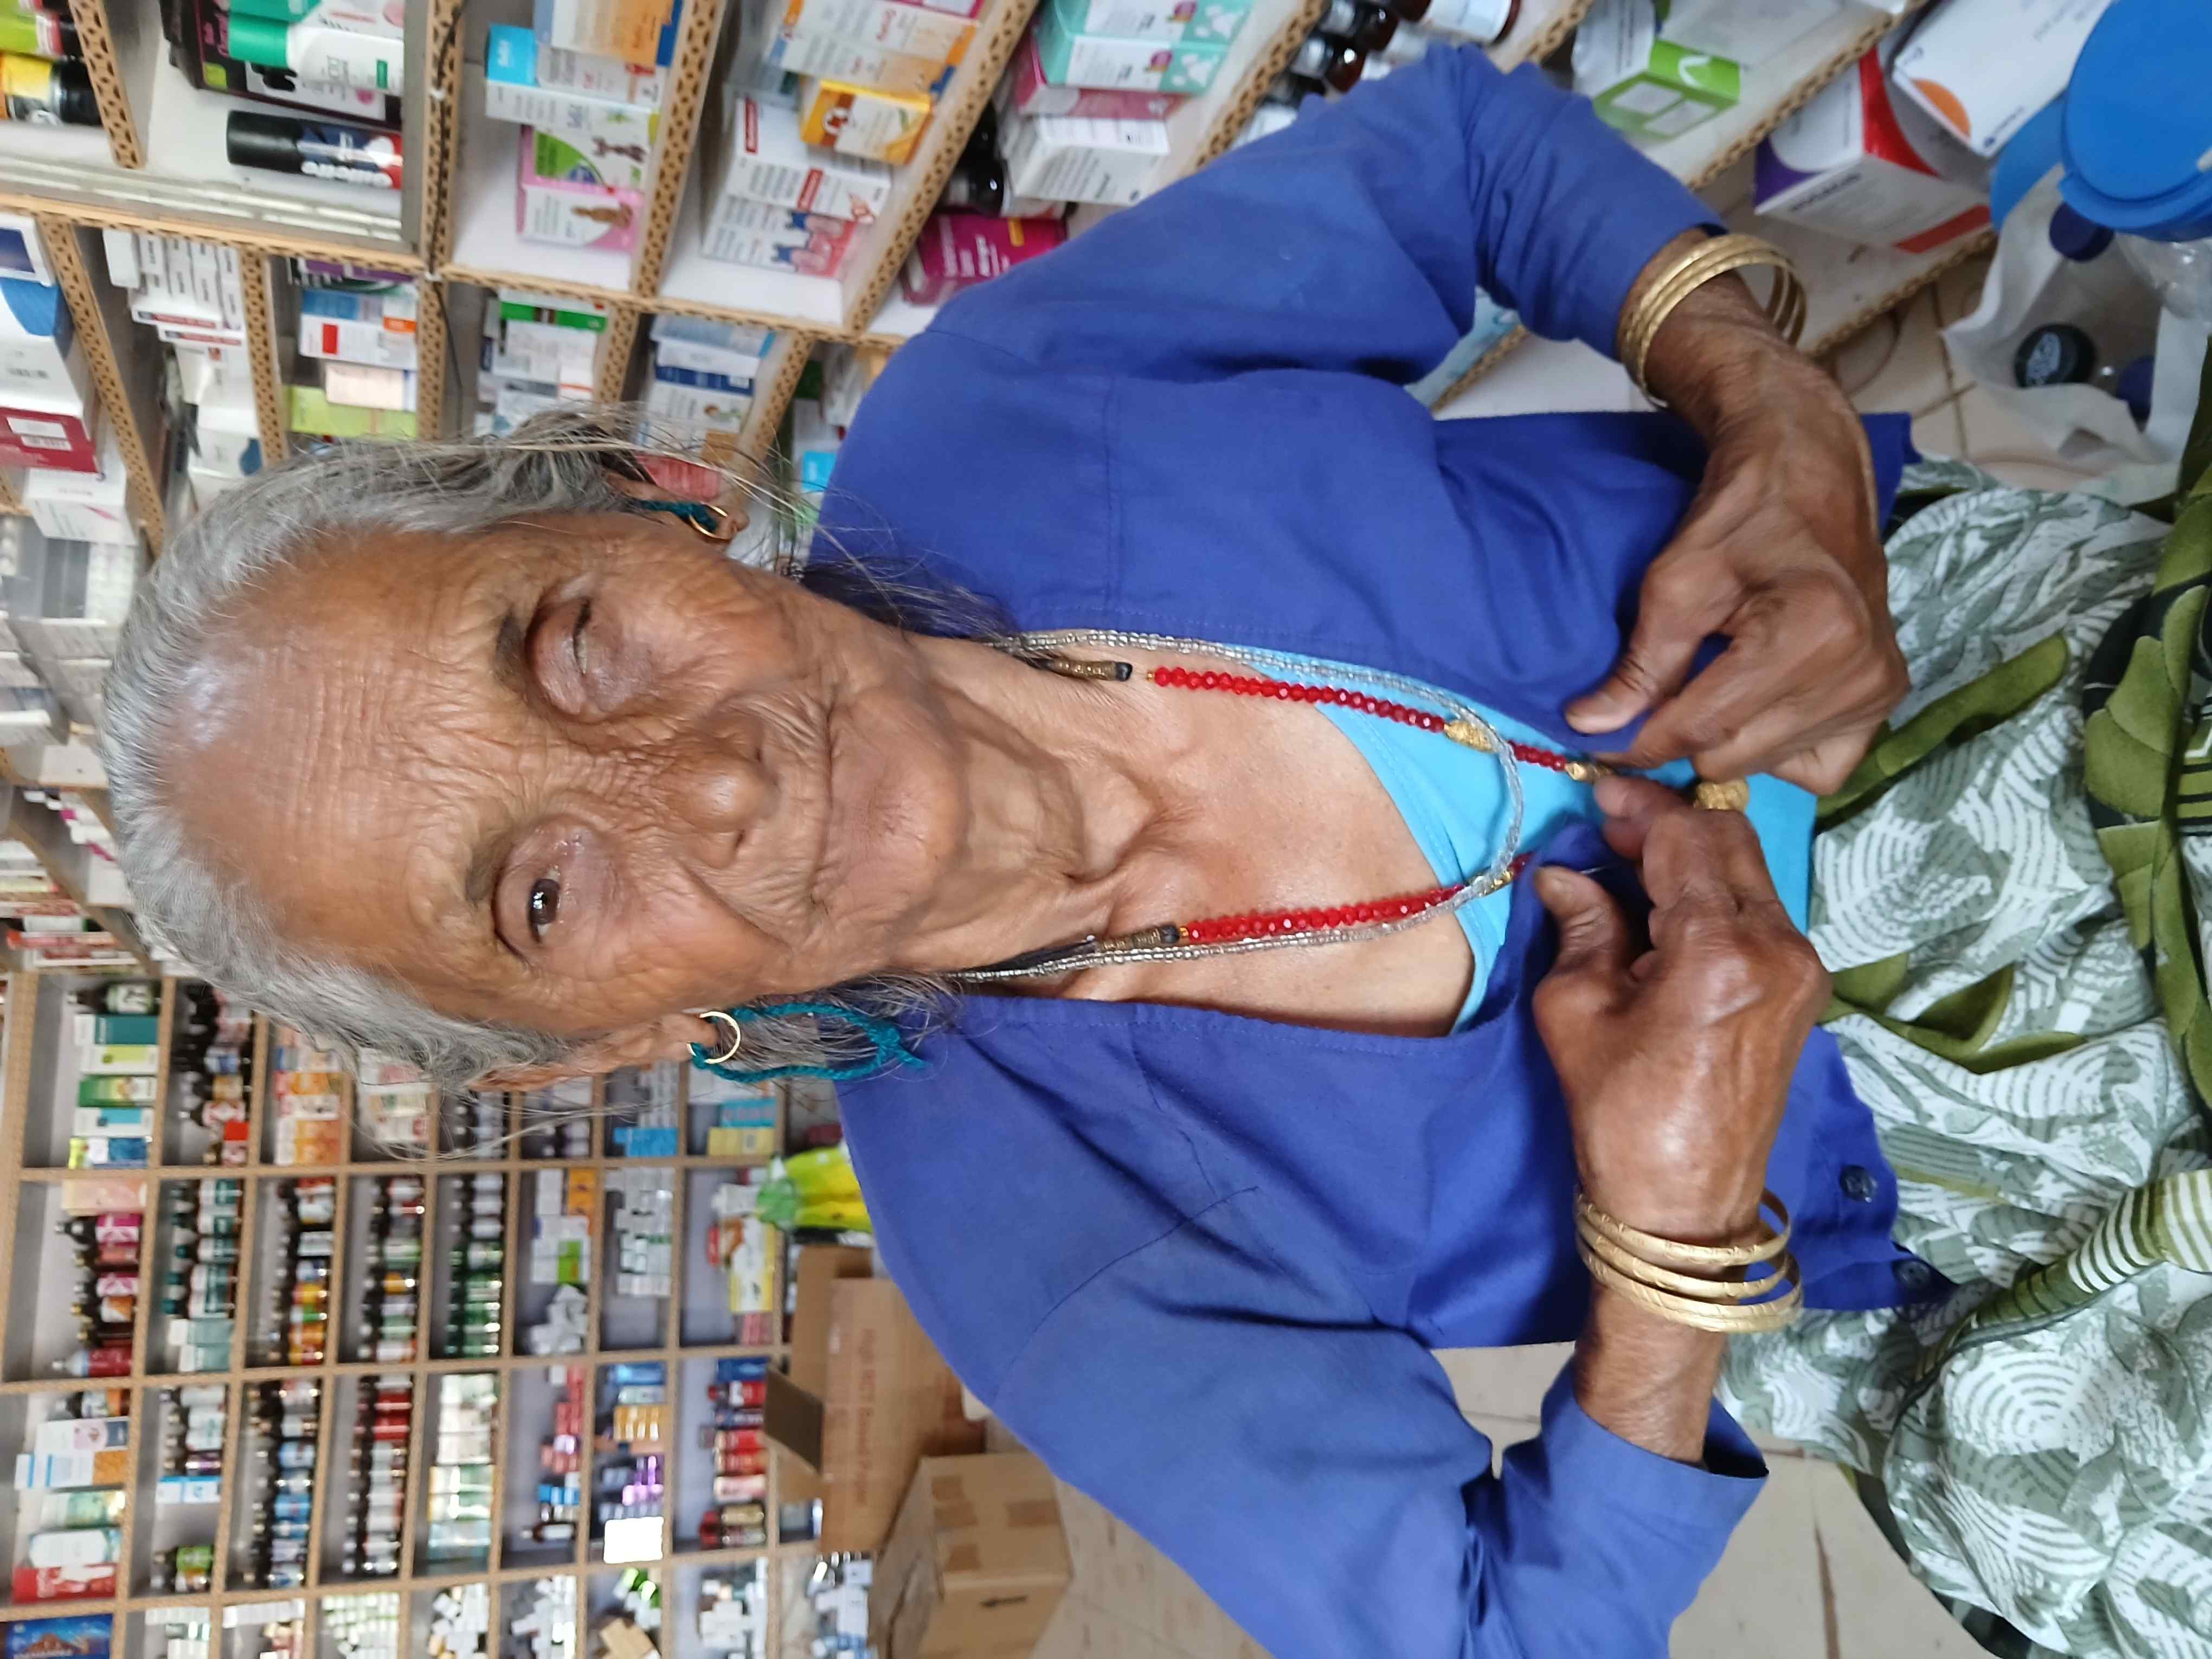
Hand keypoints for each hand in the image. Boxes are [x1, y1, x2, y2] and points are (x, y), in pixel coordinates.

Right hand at [1532, 777, 1828, 1242]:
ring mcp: (1800, 967)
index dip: (1638, 807)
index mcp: (1719, 951)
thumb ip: (1582, 927)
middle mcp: (1777, 947)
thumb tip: (1564, 875)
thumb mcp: (1576, 1011)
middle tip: (1610, 827)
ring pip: (1749, 869)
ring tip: (1632, 865)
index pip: (1685, 837)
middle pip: (1729, 839)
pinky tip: (1668, 907)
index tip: (1596, 793)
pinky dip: (1714, 890)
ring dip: (1693, 854)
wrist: (1685, 1205)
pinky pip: (1759, 908)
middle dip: (1668, 822)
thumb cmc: (1620, 1114)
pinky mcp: (1802, 987)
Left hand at [1567, 243, 1907, 794]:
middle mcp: (1857, 671)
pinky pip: (1817, 766)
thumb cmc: (1741, 515)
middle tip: (1653, 705)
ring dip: (1725, 741)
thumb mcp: (1675, 582)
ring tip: (1710, 689)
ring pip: (1765, 765)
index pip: (1702, 728)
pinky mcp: (1885, 696)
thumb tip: (1589, 728)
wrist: (1811, 475)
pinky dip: (1777, 750)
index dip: (1639, 741)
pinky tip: (1756, 708)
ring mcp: (1878, 688)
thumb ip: (1638, 665)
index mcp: (1811, 634)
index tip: (1599, 739)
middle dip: (1681, 740)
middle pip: (1732, 758)